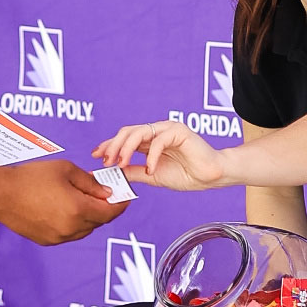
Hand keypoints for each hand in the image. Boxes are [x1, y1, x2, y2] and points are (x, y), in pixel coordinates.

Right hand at [0, 158, 126, 244]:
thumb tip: (106, 191)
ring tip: (80, 198)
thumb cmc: (30, 178)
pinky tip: (64, 207)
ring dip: (88, 216)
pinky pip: (69, 233)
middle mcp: (71, 228)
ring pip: (85, 229)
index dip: (121, 203)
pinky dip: (73, 223)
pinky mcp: (47, 241)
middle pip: (99, 221)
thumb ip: (90, 182)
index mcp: (78, 209)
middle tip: (102, 192)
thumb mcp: (65, 170)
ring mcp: (58, 237)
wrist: (0, 194)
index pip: (110, 212)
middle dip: (103, 207)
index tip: (125, 197)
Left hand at [91, 121, 227, 190]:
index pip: (125, 138)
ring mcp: (167, 129)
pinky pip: (158, 141)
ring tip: (120, 164)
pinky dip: (151, 157)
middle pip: (128, 132)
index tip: (96, 156)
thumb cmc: (187, 175)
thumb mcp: (153, 176)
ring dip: (126, 149)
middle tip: (105, 161)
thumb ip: (135, 172)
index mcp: (150, 140)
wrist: (211, 177)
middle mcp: (156, 131)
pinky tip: (151, 170)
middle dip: (113, 146)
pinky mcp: (179, 131)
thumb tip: (115, 172)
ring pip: (139, 132)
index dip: (109, 145)